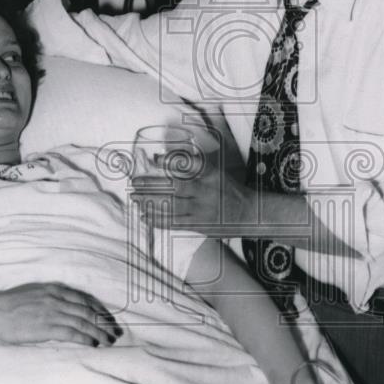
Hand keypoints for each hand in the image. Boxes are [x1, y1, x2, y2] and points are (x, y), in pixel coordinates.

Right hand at [0, 283, 121, 347]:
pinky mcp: (47, 327)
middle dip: (103, 322)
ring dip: (98, 333)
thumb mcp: (35, 292)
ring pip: (83, 323)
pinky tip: (92, 345)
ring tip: (107, 341)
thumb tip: (64, 306)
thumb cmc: (10, 304)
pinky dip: (84, 339)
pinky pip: (71, 333)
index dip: (99, 310)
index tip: (108, 318)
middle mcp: (57, 299)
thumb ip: (51, 297)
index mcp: (54, 290)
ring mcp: (52, 313)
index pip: (84, 299)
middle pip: (88, 311)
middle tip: (114, 332)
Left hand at [132, 163, 250, 235]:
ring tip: (135, 198)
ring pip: (172, 206)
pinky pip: (175, 223)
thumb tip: (164, 158)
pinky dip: (158, 220)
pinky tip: (145, 216)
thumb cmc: (228, 190)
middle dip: (152, 185)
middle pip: (175, 188)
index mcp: (211, 175)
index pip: (190, 166)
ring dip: (151, 203)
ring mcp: (202, 210)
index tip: (154, 159)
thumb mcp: (216, 173)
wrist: (249, 213)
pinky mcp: (200, 226)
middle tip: (134, 182)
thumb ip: (193, 166)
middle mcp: (206, 192)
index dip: (171, 162)